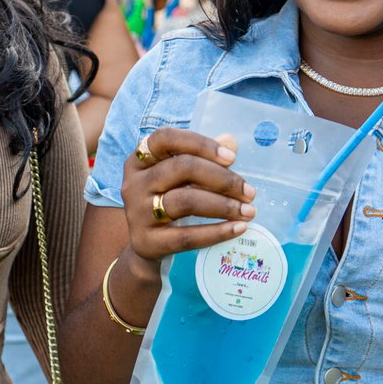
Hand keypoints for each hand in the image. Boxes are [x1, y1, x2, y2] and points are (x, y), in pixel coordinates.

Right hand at [122, 129, 254, 262]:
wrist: (145, 244)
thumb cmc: (166, 199)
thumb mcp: (179, 176)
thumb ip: (202, 156)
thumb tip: (230, 140)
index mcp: (139, 160)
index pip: (165, 139)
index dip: (200, 144)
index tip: (232, 158)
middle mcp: (133, 183)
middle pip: (181, 168)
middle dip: (222, 179)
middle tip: (249, 192)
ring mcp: (137, 213)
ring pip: (185, 201)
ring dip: (224, 205)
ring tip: (249, 211)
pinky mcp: (146, 242)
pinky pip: (186, 236)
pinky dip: (217, 232)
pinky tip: (238, 228)